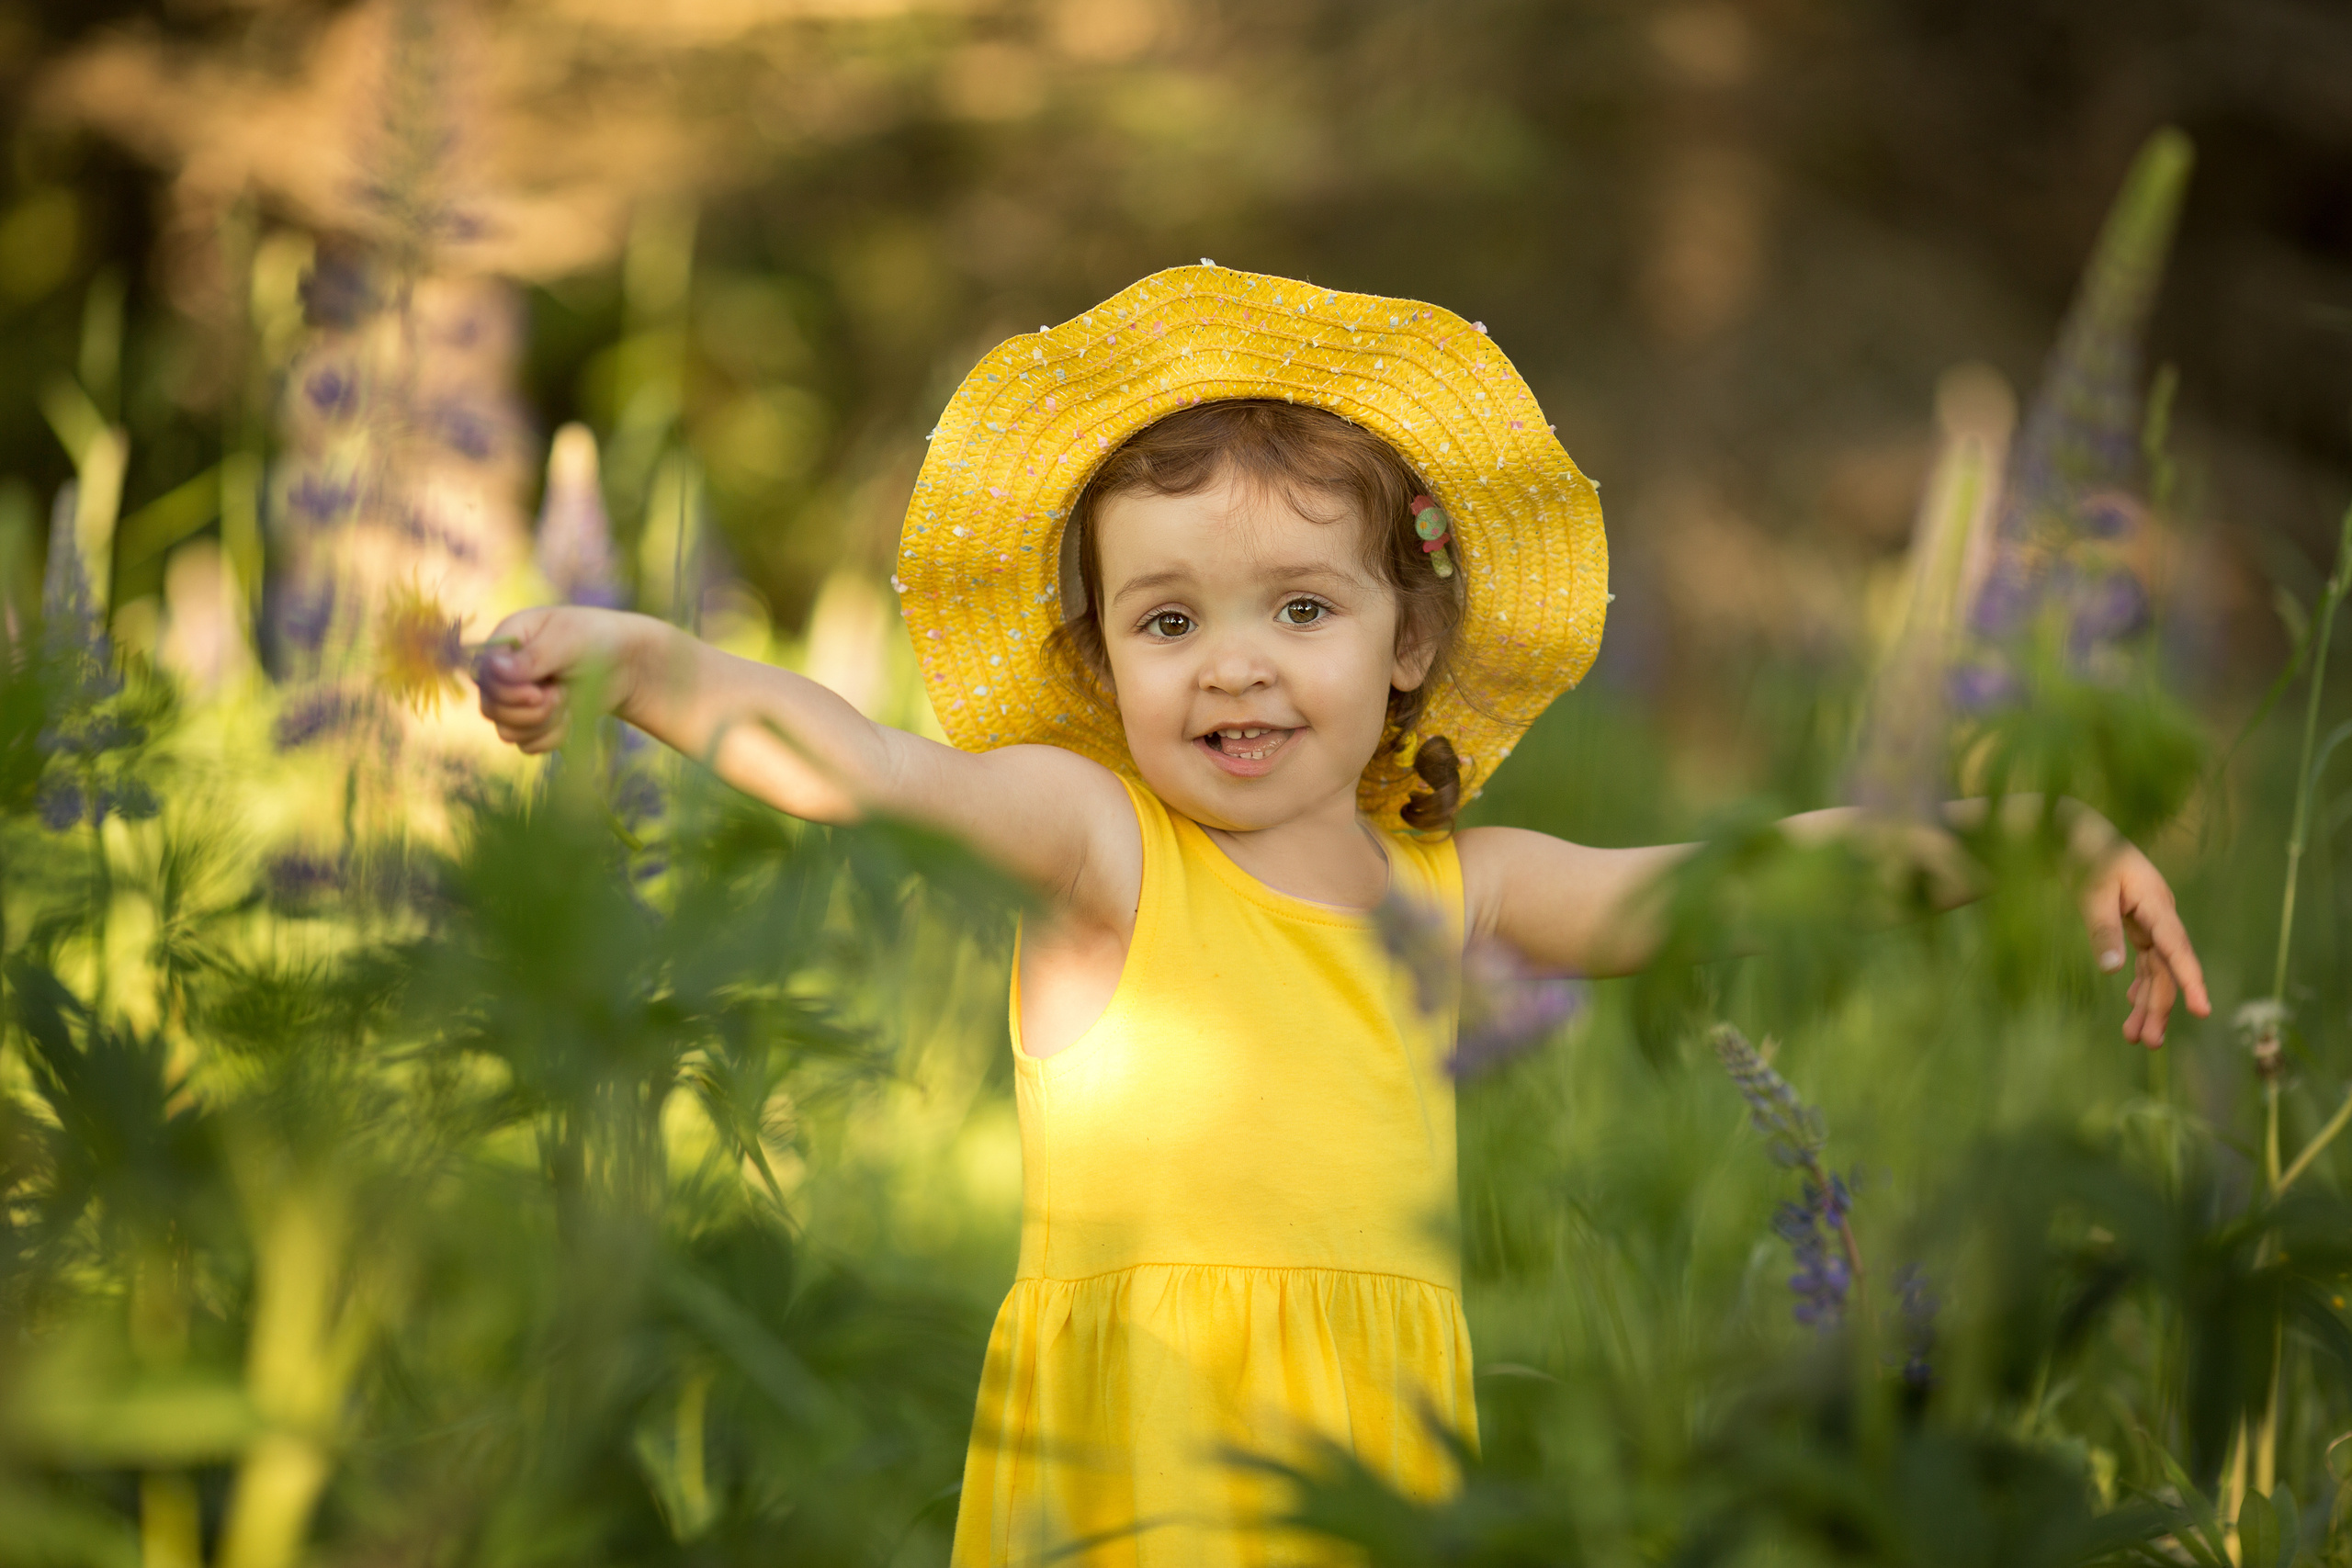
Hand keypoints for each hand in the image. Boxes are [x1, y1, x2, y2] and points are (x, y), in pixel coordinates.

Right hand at [475, 606, 654, 753]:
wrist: (629, 663)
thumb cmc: (598, 639)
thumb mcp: (567, 640)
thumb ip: (532, 657)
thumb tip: (493, 669)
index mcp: (507, 642)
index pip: (483, 676)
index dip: (506, 692)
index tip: (539, 692)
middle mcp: (505, 672)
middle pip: (490, 708)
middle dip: (528, 710)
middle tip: (559, 695)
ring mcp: (518, 700)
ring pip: (506, 731)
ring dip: (540, 724)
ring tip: (566, 701)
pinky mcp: (534, 723)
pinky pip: (527, 745)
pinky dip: (550, 738)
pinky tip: (569, 719)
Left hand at [2078, 840, 2209, 1047]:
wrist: (2079, 832)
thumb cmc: (2086, 856)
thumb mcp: (2091, 891)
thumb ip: (2102, 929)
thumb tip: (2113, 971)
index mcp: (2156, 904)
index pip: (2178, 950)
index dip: (2191, 982)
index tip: (2203, 1011)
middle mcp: (2160, 915)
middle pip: (2167, 969)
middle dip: (2159, 1007)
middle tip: (2147, 1043)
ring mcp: (2151, 920)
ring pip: (2157, 969)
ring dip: (2147, 1002)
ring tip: (2135, 1037)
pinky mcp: (2138, 923)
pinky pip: (2146, 960)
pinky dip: (2139, 983)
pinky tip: (2132, 1005)